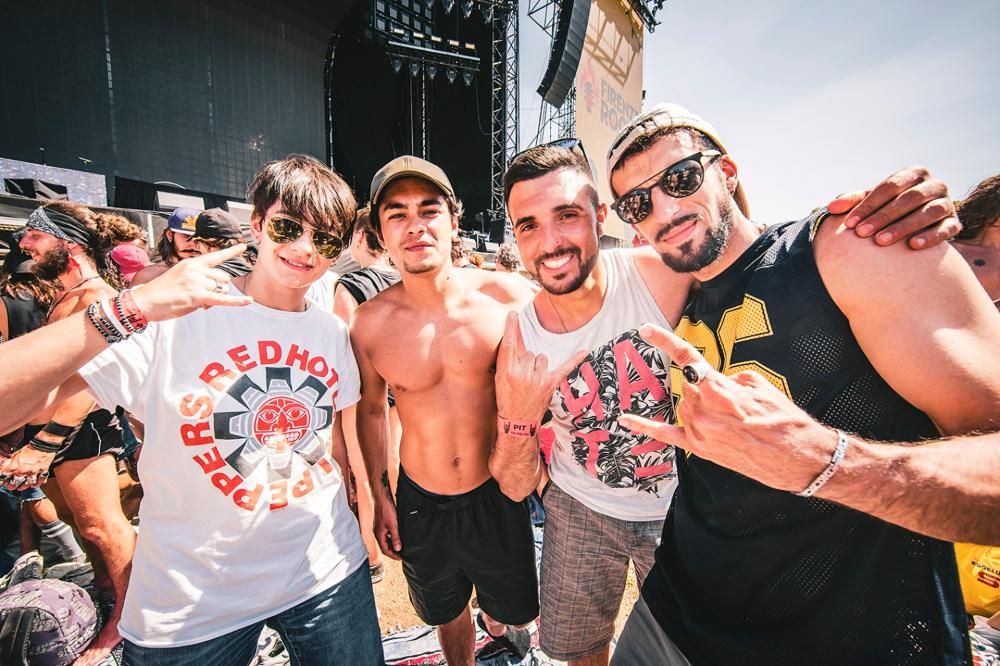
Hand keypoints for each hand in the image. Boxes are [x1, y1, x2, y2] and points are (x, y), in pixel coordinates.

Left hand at [0, 445, 53, 490]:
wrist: (42, 445)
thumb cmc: (29, 449)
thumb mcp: (14, 455)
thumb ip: (9, 464)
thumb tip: (3, 469)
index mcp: (14, 466)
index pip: (4, 478)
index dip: (2, 481)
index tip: (2, 482)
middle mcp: (23, 471)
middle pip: (15, 484)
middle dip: (12, 486)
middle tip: (11, 485)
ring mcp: (33, 472)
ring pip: (27, 485)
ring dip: (23, 486)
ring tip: (22, 486)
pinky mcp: (42, 472)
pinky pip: (39, 482)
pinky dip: (36, 484)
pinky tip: (33, 483)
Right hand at [129, 244, 252, 321]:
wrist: (144, 301)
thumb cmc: (161, 292)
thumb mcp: (181, 279)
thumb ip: (199, 281)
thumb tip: (215, 292)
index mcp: (192, 263)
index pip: (215, 256)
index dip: (230, 252)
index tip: (242, 248)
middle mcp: (196, 269)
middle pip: (222, 279)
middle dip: (217, 289)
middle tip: (200, 297)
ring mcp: (197, 282)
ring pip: (220, 291)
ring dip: (213, 299)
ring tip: (195, 302)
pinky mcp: (197, 295)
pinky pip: (222, 299)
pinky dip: (236, 302)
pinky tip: (248, 301)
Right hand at [373, 490, 401, 559]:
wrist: (382, 500)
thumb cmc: (386, 511)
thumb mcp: (393, 525)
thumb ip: (395, 538)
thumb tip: (398, 549)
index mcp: (379, 535)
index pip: (385, 550)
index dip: (393, 555)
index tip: (400, 558)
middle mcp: (377, 533)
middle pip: (384, 547)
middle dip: (392, 552)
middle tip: (401, 555)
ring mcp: (378, 529)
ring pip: (385, 541)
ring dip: (392, 545)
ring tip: (400, 547)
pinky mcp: (381, 525)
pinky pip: (386, 535)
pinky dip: (391, 538)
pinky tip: (397, 537)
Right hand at [495, 312, 586, 426]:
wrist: (518, 422)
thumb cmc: (507, 398)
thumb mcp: (500, 379)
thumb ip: (507, 360)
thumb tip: (514, 337)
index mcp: (506, 371)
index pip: (509, 344)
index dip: (511, 328)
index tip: (513, 314)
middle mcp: (522, 373)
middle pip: (529, 352)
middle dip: (526, 361)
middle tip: (521, 377)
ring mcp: (538, 379)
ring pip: (541, 357)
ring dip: (538, 366)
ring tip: (532, 381)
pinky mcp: (550, 384)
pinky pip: (564, 368)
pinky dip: (574, 360)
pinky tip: (584, 352)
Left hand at [617, 324, 832, 493]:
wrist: (796, 457)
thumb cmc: (783, 418)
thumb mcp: (758, 384)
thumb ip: (728, 379)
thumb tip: (715, 383)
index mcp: (718, 389)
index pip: (687, 358)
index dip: (664, 340)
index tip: (645, 329)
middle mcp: (702, 410)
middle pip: (688, 385)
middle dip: (705, 385)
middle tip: (733, 401)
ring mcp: (698, 431)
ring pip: (684, 405)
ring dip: (700, 404)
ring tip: (732, 418)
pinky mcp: (699, 448)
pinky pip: (665, 434)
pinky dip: (643, 426)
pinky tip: (625, 419)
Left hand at [826, 166, 959, 249]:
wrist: (917, 226)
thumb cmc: (888, 209)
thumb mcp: (872, 202)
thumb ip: (853, 201)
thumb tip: (830, 208)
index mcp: (913, 174)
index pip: (890, 186)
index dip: (868, 204)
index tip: (850, 223)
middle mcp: (934, 185)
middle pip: (909, 199)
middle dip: (883, 216)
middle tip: (862, 234)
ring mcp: (947, 203)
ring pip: (928, 212)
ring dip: (904, 226)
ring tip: (881, 242)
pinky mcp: (955, 222)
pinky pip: (946, 228)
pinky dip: (931, 237)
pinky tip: (913, 246)